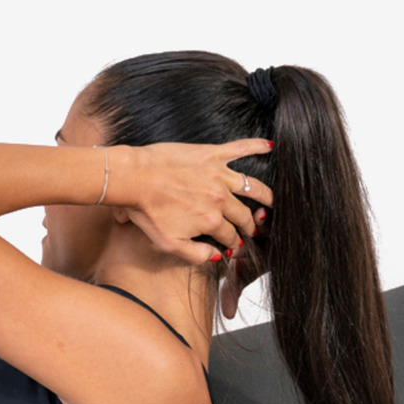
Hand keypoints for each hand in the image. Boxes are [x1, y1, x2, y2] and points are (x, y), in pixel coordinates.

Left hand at [110, 140, 273, 266]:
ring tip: (271, 201)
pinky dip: (256, 146)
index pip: (231, 236)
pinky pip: (239, 148)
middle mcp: (220, 198)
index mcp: (211, 221)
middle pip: (244, 215)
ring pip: (252, 187)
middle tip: (253, 228)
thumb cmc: (146, 210)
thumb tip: (217, 256)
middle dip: (251, 225)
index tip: (235, 247)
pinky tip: (270, 146)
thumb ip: (197, 254)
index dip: (235, 244)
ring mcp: (218, 175)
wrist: (132, 178)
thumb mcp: (169, 243)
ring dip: (265, 196)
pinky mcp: (210, 155)